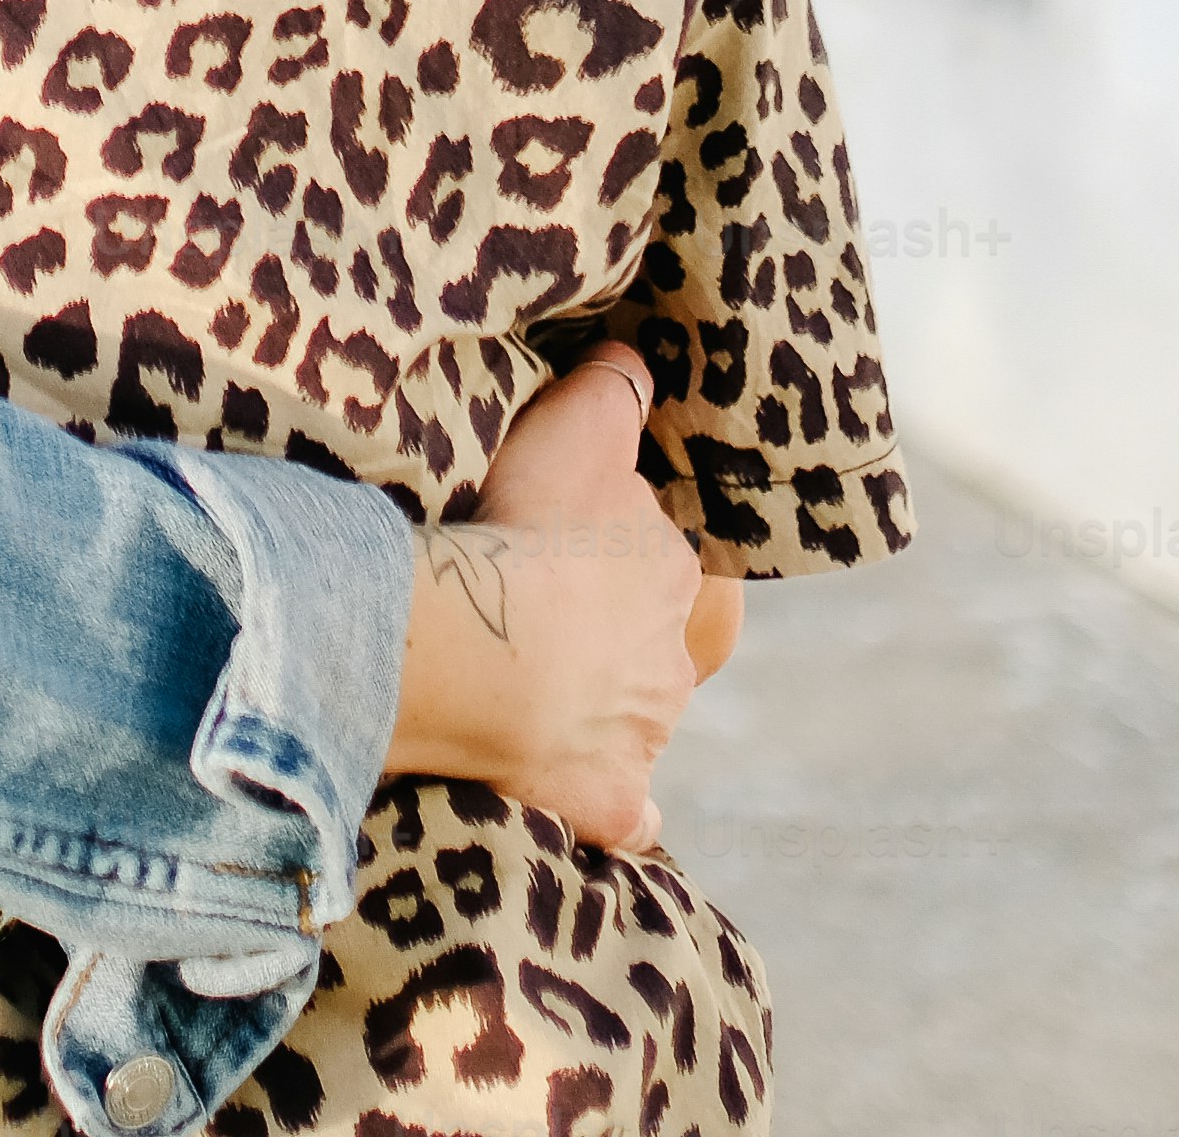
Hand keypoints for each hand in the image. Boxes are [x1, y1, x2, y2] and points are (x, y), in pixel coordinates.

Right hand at [373, 345, 706, 852]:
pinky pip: (625, 815)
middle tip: (567, 628)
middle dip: (630, 644)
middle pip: (668, 653)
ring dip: (608, 715)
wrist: (492, 651)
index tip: (596, 556)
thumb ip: (613, 392)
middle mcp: (675, 665)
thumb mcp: (577, 428)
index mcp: (678, 579)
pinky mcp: (609, 801)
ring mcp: (644, 738)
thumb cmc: (532, 531)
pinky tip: (585, 796)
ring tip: (543, 697)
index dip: (646, 562)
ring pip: (643, 726)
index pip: (686, 568)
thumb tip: (637, 364)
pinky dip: (616, 810)